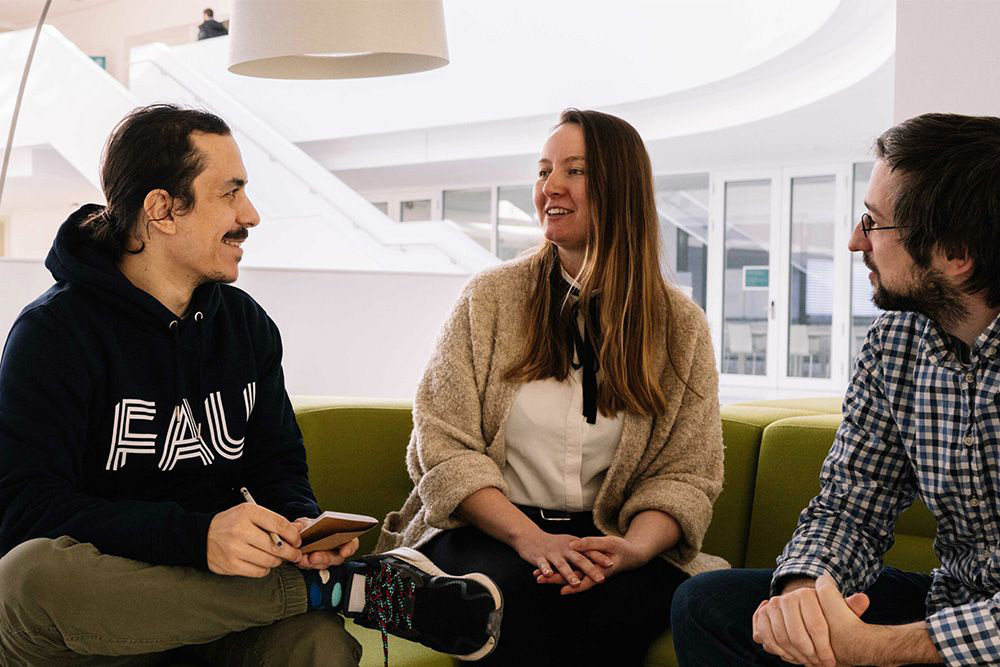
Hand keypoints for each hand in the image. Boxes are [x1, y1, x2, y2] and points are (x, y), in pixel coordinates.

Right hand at [207, 503, 302, 576]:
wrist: (203, 536)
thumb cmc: (233, 524)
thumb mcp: (250, 514)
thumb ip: (273, 522)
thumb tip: (298, 531)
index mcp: (248, 513)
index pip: (279, 524)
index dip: (293, 535)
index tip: (298, 540)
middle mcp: (241, 530)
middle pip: (277, 546)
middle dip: (291, 552)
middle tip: (295, 554)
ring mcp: (234, 549)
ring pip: (269, 561)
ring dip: (277, 561)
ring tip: (277, 558)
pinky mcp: (231, 565)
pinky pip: (258, 572)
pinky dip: (265, 569)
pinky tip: (263, 564)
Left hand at [290, 518, 359, 568]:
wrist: (303, 534)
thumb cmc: (311, 527)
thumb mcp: (307, 521)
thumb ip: (302, 524)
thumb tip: (297, 527)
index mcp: (342, 536)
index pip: (352, 543)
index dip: (350, 548)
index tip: (344, 551)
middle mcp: (336, 550)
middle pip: (336, 557)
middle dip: (325, 558)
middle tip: (315, 556)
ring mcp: (326, 559)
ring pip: (324, 565)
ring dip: (313, 563)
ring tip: (305, 559)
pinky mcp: (314, 565)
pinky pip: (312, 568)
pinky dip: (306, 565)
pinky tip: (300, 561)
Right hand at [512, 527, 608, 589]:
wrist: (529, 536)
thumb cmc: (551, 543)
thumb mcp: (568, 543)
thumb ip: (581, 550)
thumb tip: (599, 556)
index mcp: (572, 545)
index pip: (588, 551)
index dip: (599, 557)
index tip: (611, 564)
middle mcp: (563, 548)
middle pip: (579, 559)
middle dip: (590, 569)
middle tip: (601, 578)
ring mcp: (551, 553)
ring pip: (561, 564)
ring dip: (569, 573)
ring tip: (576, 582)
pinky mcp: (539, 557)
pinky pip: (542, 564)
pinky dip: (545, 569)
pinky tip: (548, 575)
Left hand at [533, 535, 644, 594]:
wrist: (629, 554)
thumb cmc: (620, 549)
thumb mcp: (608, 543)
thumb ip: (590, 544)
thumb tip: (573, 545)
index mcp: (599, 571)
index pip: (585, 582)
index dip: (573, 587)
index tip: (561, 591)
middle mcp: (591, 574)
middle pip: (571, 580)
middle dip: (554, 580)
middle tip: (539, 579)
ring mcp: (586, 571)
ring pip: (567, 576)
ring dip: (552, 576)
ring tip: (536, 576)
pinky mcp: (583, 566)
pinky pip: (569, 570)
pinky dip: (557, 569)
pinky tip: (545, 569)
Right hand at [752, 575, 869, 666]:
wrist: (802, 613)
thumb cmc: (824, 615)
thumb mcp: (839, 611)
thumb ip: (850, 606)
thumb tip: (863, 599)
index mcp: (806, 594)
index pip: (817, 628)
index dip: (824, 649)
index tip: (831, 661)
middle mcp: (786, 597)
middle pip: (798, 637)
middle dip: (810, 655)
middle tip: (818, 665)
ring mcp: (771, 606)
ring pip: (782, 640)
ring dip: (795, 656)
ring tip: (807, 662)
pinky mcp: (761, 615)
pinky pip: (767, 639)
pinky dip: (779, 651)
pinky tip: (791, 657)